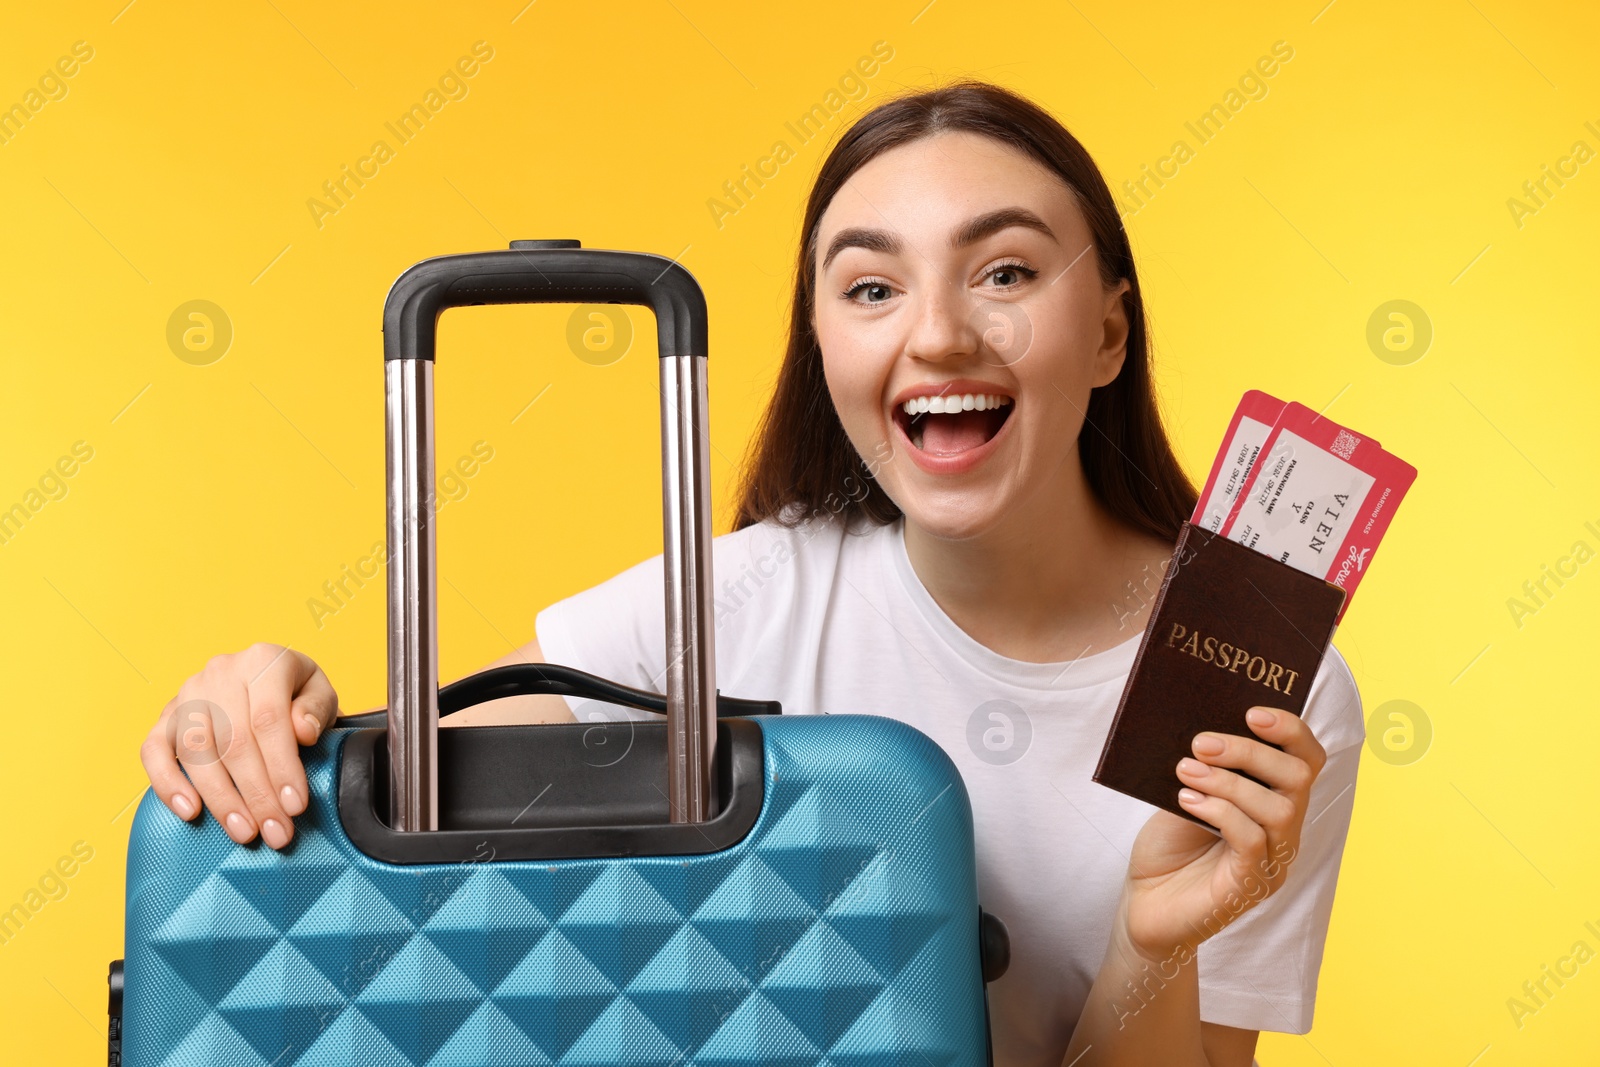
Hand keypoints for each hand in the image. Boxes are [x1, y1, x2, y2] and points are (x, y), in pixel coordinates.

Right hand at [140, 643, 339, 849]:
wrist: (268, 682)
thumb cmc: (296, 694)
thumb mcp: (320, 693)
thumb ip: (316, 710)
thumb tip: (302, 732)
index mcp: (262, 660)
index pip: (269, 719)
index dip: (282, 766)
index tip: (295, 805)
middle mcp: (220, 672)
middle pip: (234, 741)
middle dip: (257, 795)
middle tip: (276, 831)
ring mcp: (187, 693)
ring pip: (196, 752)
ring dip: (221, 799)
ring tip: (244, 831)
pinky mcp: (164, 717)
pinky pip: (153, 751)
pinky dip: (167, 783)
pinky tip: (189, 811)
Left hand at [1119, 705, 1325, 963]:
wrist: (1144, 904)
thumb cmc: (1169, 848)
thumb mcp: (1186, 795)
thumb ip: (1205, 768)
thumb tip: (1205, 728)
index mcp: (1274, 802)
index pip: (1306, 760)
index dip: (1290, 730)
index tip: (1251, 711)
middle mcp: (1283, 832)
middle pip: (1298, 778)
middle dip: (1250, 752)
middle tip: (1201, 742)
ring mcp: (1271, 862)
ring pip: (1279, 809)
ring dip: (1229, 781)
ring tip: (1186, 770)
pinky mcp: (1249, 886)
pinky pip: (1252, 841)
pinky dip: (1220, 812)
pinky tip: (1187, 802)